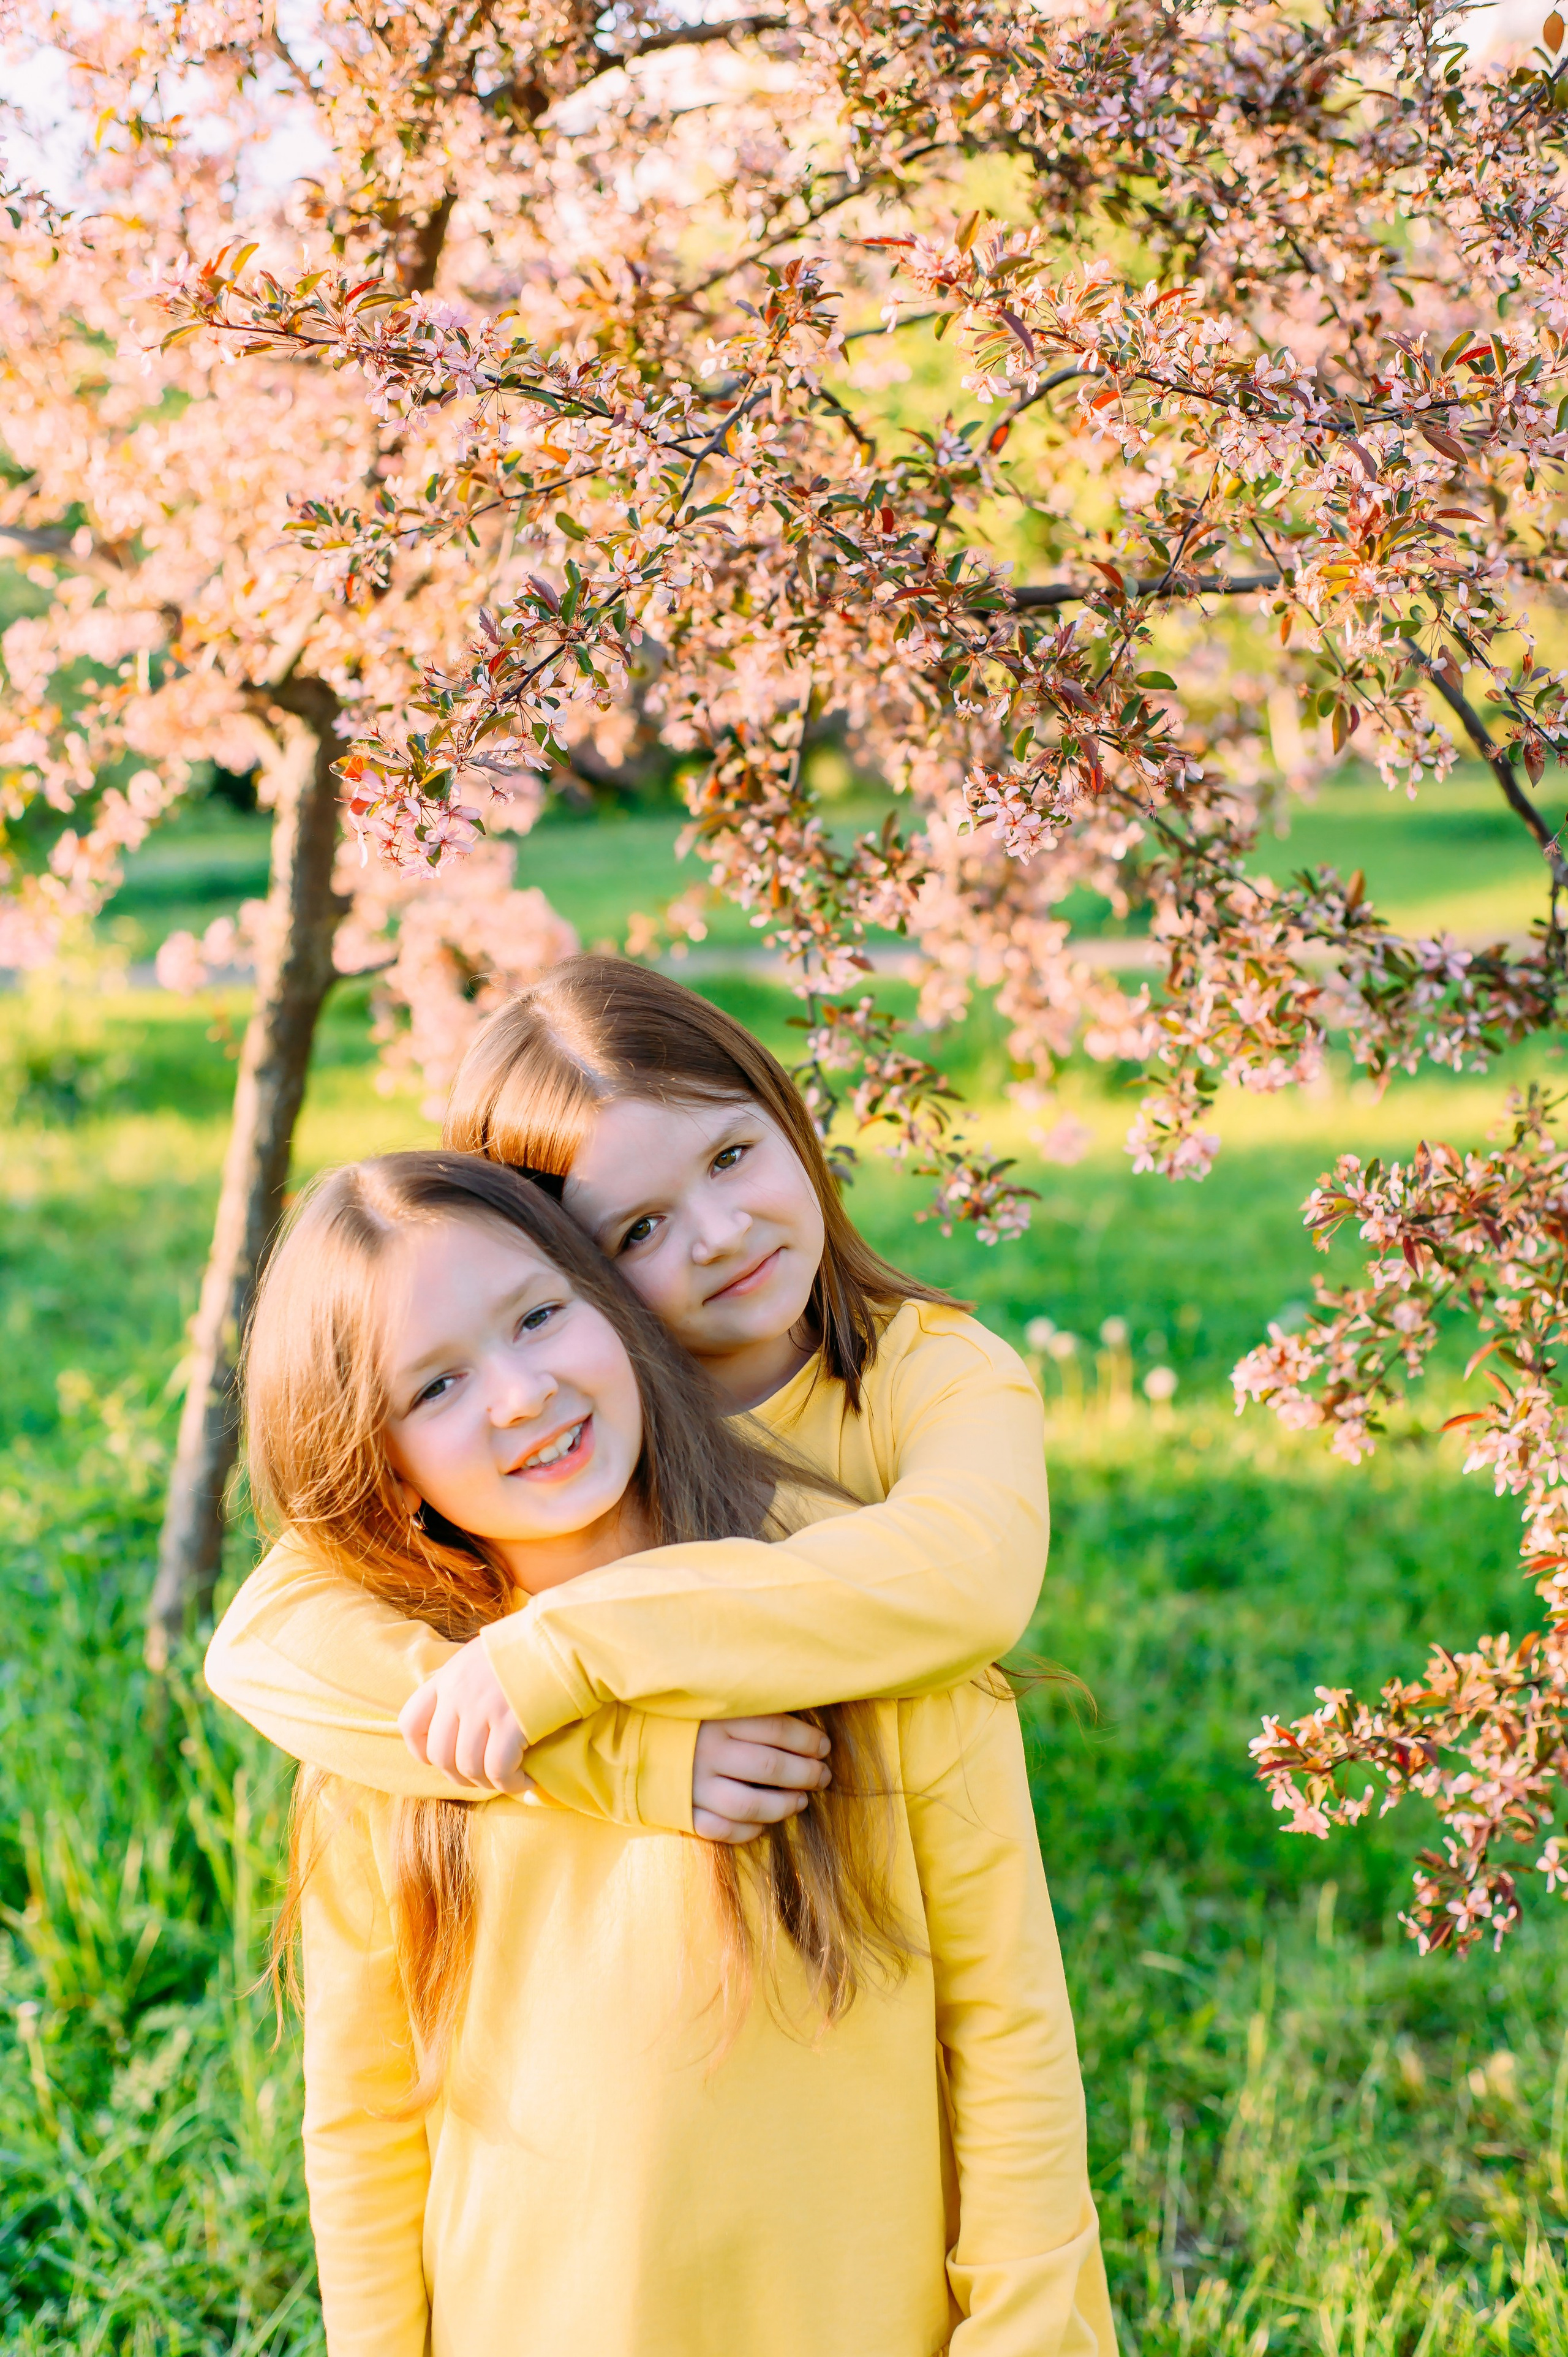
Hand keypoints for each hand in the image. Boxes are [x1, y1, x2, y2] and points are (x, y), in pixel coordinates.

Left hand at [399, 1637, 535, 1795]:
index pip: (411, 1722)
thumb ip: (465, 1685)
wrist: (564, 1637)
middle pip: (439, 1755)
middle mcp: (458, 1693)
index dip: (422, 1751)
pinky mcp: (511, 1723)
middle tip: (483, 1776)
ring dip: (488, 1783)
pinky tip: (526, 1780)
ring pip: (468, 1767)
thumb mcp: (483, 1656)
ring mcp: (482, 1708)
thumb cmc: (530, 1647)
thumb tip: (461, 1719)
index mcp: (448, 1676)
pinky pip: (498, 1770)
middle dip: (459, 1776)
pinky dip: (511, 1783)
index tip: (445, 1759)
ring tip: (509, 1779)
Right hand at [691, 1714, 832, 1843]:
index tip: (824, 1747)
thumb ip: (751, 1712)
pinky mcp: (684, 1812)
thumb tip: (802, 1727)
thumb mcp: (714, 1705)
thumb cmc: (685, 1722)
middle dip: (806, 1774)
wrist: (628, 1744)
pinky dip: (749, 1831)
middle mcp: (708, 1752)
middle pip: (770, 1766)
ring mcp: (695, 1786)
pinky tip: (764, 1824)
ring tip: (802, 1801)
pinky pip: (723, 1831)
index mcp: (719, 1719)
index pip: (776, 1729)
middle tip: (823, 1775)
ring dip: (784, 1805)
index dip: (808, 1740)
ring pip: (751, 1805)